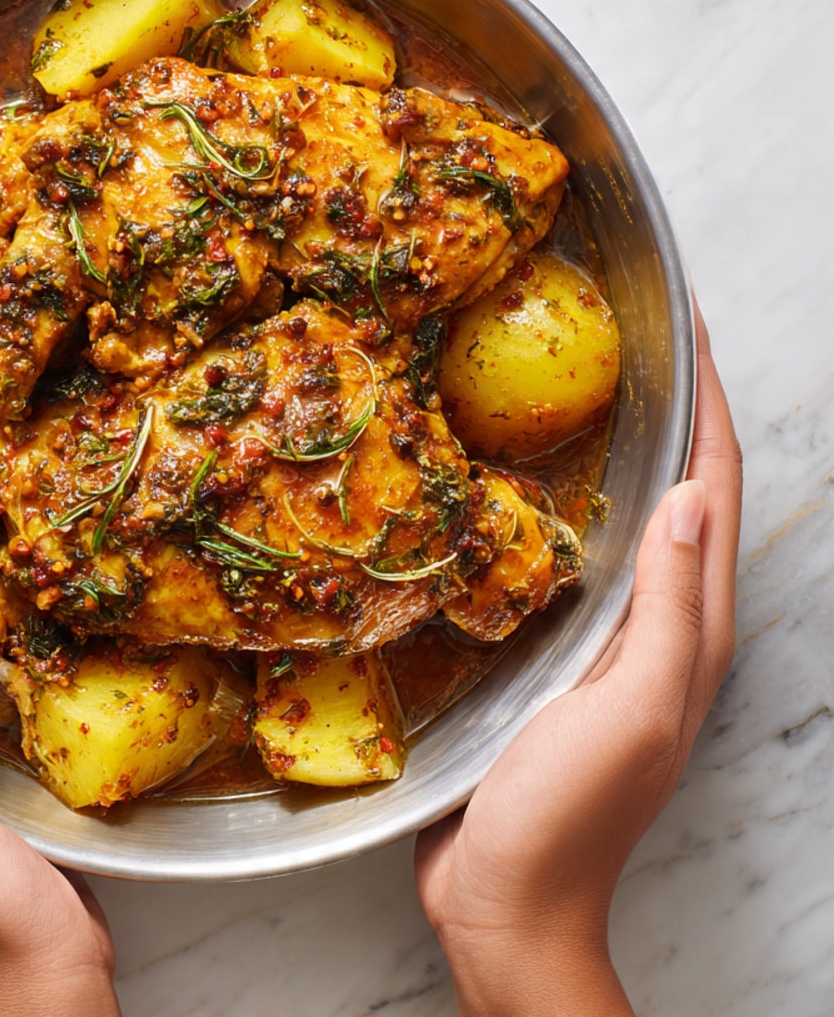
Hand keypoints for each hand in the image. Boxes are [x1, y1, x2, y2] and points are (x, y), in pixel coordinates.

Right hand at [414, 305, 740, 1015]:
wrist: (507, 899)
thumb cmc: (568, 814)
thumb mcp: (632, 710)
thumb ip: (667, 607)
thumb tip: (693, 493)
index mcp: (691, 629)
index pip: (714, 488)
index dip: (708, 403)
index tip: (683, 324)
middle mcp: (661, 623)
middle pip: (680, 491)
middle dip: (670, 409)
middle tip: (625, 336)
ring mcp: (610, 640)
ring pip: (625, 518)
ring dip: (619, 450)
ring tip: (575, 388)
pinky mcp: (558, 654)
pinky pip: (575, 557)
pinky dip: (565, 504)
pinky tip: (521, 487)